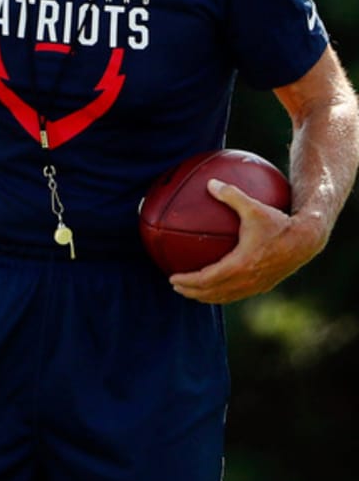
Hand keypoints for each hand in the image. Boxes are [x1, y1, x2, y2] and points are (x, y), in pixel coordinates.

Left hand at [168, 178, 316, 302]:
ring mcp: (256, 285)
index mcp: (240, 264)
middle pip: (211, 293)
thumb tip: (210, 183)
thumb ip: (231, 195)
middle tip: (175, 286)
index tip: (172, 278)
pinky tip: (215, 286)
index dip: (187, 281)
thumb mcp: (254, 207)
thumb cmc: (280, 222)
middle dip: (190, 291)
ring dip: (205, 296)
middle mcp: (247, 279)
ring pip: (224, 297)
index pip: (206, 279)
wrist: (307, 239)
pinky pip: (236, 294)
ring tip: (190, 291)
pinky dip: (221, 294)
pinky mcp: (263, 286)